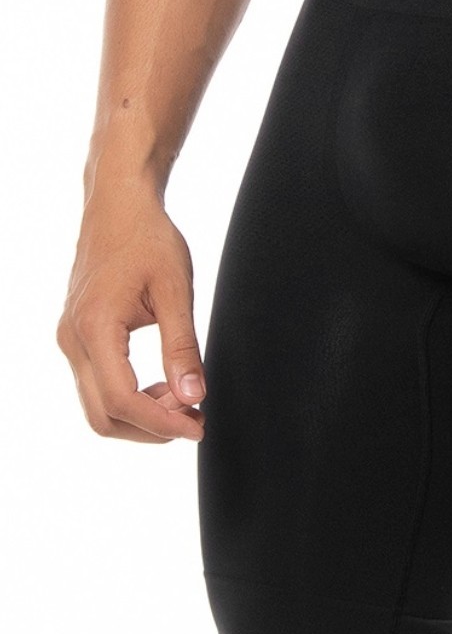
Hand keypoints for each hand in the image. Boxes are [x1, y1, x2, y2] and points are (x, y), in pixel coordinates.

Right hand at [56, 182, 205, 442]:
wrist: (119, 206)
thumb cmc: (148, 239)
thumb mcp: (176, 291)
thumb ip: (183, 346)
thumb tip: (195, 395)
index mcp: (95, 327)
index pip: (123, 400)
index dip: (162, 423)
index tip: (198, 426)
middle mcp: (73, 339)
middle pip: (104, 415)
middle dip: (152, 427)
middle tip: (196, 415)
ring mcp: (71, 340)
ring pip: (99, 406)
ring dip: (143, 414)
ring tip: (185, 397)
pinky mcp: (78, 337)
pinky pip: (98, 385)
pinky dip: (132, 397)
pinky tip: (165, 384)